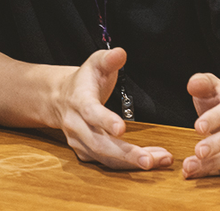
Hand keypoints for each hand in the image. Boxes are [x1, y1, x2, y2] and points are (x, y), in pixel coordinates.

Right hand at [51, 47, 171, 170]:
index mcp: (79, 101)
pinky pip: (107, 162)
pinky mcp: (86, 152)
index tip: (122, 129)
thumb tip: (120, 53)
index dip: (105, 120)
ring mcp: (80, 142)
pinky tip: (151, 161)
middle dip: (125, 154)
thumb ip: (108, 59)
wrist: (60, 98)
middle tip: (149, 160)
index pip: (90, 112)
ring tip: (159, 161)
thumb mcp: (95, 63)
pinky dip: (128, 165)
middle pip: (99, 144)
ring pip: (105, 157)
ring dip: (131, 162)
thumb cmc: (84, 80)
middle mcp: (77, 125)